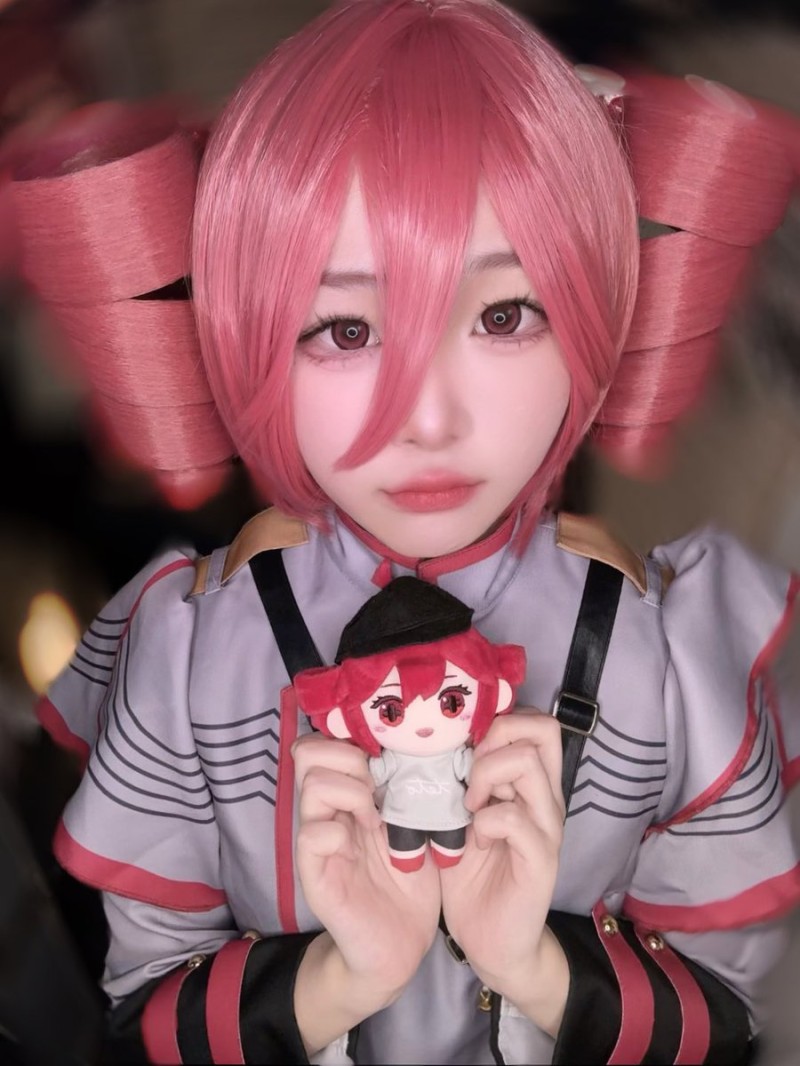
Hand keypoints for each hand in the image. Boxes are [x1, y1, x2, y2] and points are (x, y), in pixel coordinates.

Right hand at [292, 733, 439, 1035]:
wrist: (400, 947)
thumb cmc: (411, 881)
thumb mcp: (416, 823)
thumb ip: (408, 786)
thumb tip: (423, 745)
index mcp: (347, 795)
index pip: (323, 741)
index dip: (352, 739)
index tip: (387, 762)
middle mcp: (324, 811)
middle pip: (310, 752)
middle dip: (351, 760)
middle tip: (379, 789)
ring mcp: (315, 841)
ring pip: (313, 786)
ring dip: (352, 794)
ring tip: (376, 818)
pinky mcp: (314, 874)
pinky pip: (314, 834)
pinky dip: (343, 833)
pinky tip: (366, 846)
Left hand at [439, 710, 568, 1032]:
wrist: (492, 943)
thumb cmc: (472, 876)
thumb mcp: (460, 817)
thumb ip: (459, 780)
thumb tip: (432, 744)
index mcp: (531, 785)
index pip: (535, 721)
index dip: (498, 722)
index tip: (467, 754)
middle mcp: (547, 798)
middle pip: (543, 728)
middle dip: (496, 736)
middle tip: (470, 772)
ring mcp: (547, 827)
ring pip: (526, 764)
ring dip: (485, 776)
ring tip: (468, 807)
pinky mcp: (541, 859)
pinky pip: (513, 817)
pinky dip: (486, 822)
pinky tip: (475, 842)